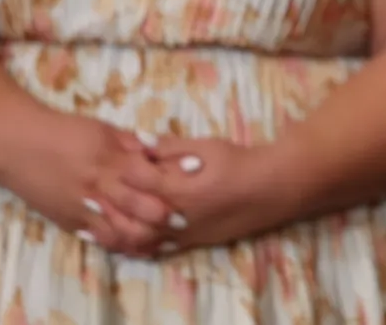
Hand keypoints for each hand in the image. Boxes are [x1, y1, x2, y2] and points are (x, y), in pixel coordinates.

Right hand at [0, 116, 175, 255]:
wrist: (17, 146)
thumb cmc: (62, 132)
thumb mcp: (101, 129)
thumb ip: (130, 143)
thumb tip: (158, 150)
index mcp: (109, 159)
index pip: (147, 174)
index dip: (172, 178)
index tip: (197, 177)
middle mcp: (98, 186)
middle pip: (137, 208)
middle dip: (163, 215)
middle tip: (185, 218)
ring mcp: (83, 207)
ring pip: (120, 231)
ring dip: (144, 237)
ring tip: (165, 239)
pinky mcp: (69, 221)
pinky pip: (99, 238)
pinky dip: (119, 243)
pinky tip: (137, 247)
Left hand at [120, 136, 292, 252]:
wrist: (272, 188)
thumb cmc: (240, 162)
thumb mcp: (207, 146)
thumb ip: (172, 145)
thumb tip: (141, 139)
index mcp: (180, 188)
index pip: (137, 178)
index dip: (125, 167)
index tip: (119, 158)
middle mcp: (178, 216)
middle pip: (134, 211)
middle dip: (121, 197)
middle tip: (113, 185)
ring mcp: (185, 234)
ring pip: (144, 235)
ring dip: (129, 223)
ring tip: (121, 210)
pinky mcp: (195, 243)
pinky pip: (162, 247)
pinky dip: (146, 240)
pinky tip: (139, 232)